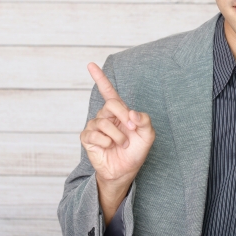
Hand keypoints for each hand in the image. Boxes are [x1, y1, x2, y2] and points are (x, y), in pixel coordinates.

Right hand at [80, 62, 155, 222]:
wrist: (125, 170)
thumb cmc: (135, 151)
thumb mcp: (147, 135)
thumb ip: (144, 120)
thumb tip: (131, 112)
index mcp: (119, 111)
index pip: (108, 91)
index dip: (99, 78)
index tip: (90, 65)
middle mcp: (106, 116)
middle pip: (111, 104)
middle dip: (123, 115)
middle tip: (131, 128)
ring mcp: (95, 127)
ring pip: (103, 122)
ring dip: (117, 135)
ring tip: (122, 144)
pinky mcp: (88, 138)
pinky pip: (94, 135)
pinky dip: (106, 142)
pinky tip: (108, 147)